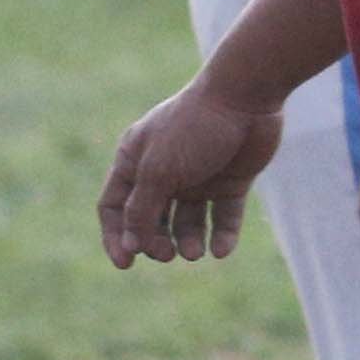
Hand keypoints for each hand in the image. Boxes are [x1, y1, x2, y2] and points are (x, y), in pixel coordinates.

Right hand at [99, 82, 282, 268]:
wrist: (245, 96)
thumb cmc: (193, 128)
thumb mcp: (158, 172)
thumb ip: (141, 210)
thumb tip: (129, 245)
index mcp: (135, 160)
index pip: (115, 206)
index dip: (116, 236)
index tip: (126, 263)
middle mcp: (164, 171)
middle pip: (150, 219)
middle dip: (155, 242)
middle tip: (167, 254)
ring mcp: (198, 177)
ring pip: (186, 223)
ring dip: (187, 242)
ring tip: (194, 253)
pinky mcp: (230, 182)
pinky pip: (222, 217)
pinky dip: (221, 236)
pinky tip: (221, 250)